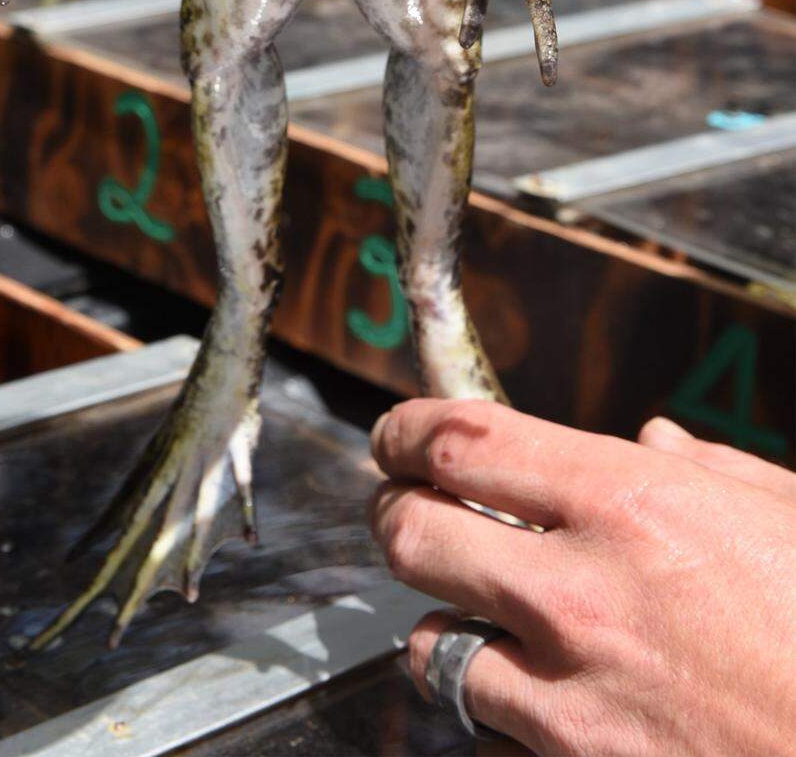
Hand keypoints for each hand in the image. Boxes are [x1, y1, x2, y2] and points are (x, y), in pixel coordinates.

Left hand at [370, 399, 795, 756]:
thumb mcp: (788, 515)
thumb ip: (709, 467)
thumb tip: (655, 440)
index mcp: (633, 500)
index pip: (464, 441)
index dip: (408, 429)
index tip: (396, 433)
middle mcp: (584, 588)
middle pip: (414, 533)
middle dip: (395, 514)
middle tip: (404, 508)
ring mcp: (574, 690)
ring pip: (432, 641)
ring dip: (441, 618)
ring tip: (468, 606)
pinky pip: (485, 721)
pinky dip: (487, 700)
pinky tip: (522, 685)